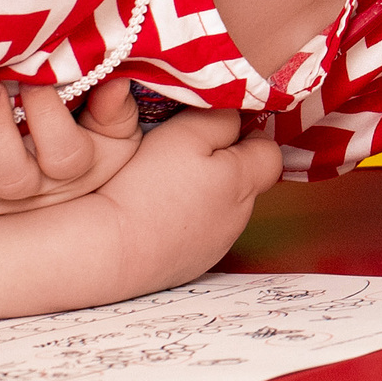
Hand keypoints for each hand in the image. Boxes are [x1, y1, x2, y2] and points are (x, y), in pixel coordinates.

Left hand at [0, 78, 143, 218]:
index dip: (49, 115)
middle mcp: (23, 196)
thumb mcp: (112, 129)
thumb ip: (114, 109)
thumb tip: (114, 83)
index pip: (64, 156)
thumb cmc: (85, 142)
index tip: (39, 79)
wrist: (54, 189)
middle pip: (7, 177)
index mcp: (69, 175)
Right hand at [92, 107, 283, 294]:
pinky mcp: (193, 265)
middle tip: (186, 154)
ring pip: (222, 208)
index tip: (219, 129)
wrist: (111, 249)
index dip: (248, 136)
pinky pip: (200, 233)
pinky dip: (187, 221)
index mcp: (243, 182)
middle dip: (225, 164)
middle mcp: (239, 217)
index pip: (270, 153)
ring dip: (205, 193)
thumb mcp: (186, 133)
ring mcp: (216, 245)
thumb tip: (238, 115)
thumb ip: (220, 119)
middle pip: (246, 181)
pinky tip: (158, 215)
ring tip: (166, 186)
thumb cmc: (148, 185)